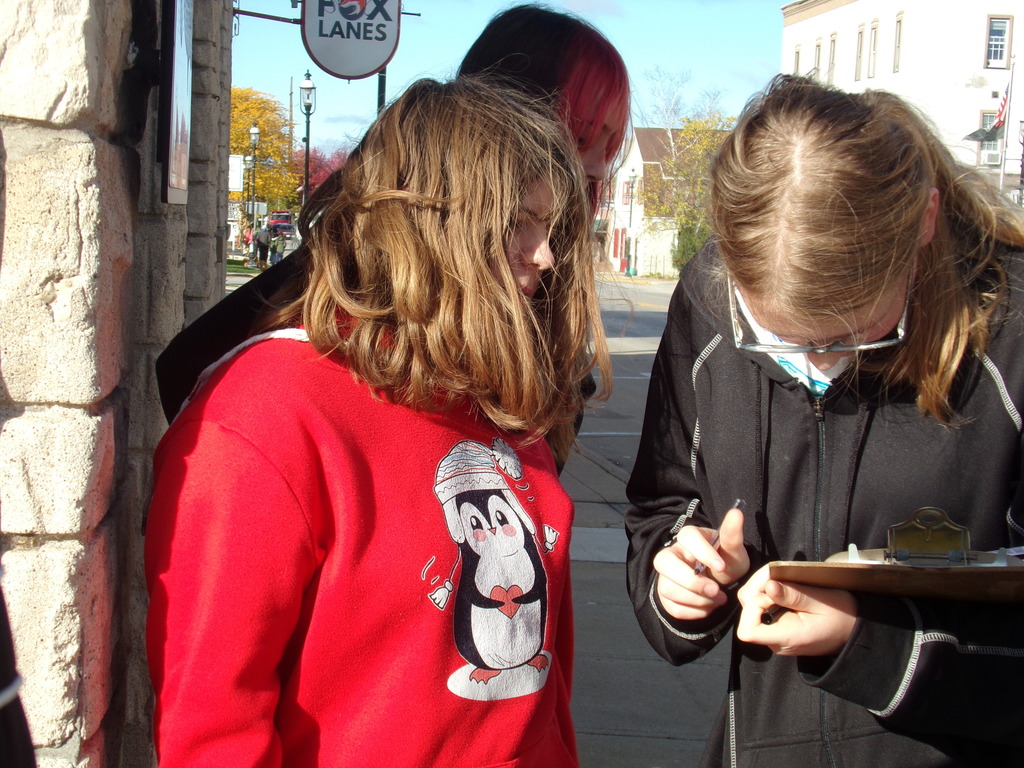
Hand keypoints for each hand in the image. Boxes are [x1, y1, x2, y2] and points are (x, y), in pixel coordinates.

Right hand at [653, 505, 748, 620]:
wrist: (721, 583)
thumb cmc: (726, 562)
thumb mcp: (733, 550)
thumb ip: (733, 534)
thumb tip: (737, 512)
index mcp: (689, 538)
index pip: (687, 537)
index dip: (703, 553)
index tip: (722, 567)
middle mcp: (671, 554)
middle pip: (663, 562)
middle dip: (691, 581)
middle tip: (715, 590)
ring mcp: (665, 575)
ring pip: (667, 588)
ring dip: (697, 599)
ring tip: (718, 599)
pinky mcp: (665, 595)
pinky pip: (672, 607)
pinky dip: (694, 611)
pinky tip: (708, 606)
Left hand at [735, 564, 857, 655]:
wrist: (852, 631)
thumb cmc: (841, 615)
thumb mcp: (822, 601)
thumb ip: (794, 595)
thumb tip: (768, 586)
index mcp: (786, 638)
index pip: (747, 631)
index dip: (753, 607)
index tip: (774, 592)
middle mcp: (775, 642)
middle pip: (746, 615)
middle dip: (757, 591)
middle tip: (779, 579)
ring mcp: (774, 638)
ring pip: (750, 610)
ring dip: (761, 590)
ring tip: (783, 582)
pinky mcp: (776, 630)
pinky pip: (760, 611)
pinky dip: (766, 596)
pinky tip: (784, 590)